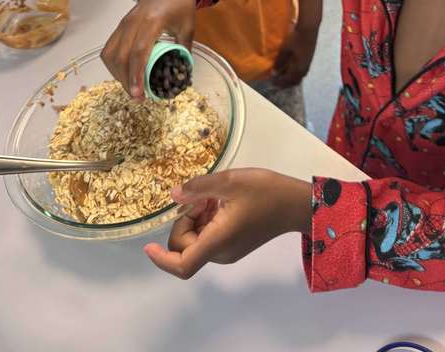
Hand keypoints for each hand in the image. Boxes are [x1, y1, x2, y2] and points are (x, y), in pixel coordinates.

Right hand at [101, 0, 204, 98]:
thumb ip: (184, 51)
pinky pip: (109, 46)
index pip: (138, 52)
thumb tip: (181, 75)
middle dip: (126, 80)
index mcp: (152, 21)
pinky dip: (113, 63)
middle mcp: (133, 22)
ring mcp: (124, 22)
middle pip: (121, 56)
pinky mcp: (121, 24)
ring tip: (131, 87)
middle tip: (138, 98)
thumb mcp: (188, 28)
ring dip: (117, 73)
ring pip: (110, 53)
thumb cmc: (182, 4)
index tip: (140, 95)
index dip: (136, 75)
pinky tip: (124, 72)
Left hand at [143, 168, 310, 279]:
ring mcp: (229, 250)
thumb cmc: (265, 191)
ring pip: (197, 238)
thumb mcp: (229, 181)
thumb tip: (173, 195)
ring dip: (198, 216)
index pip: (182, 264)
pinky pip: (210, 235)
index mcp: (218, 241)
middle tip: (202, 195)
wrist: (296, 203)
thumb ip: (198, 189)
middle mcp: (221, 252)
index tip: (148, 246)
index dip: (161, 259)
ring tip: (216, 194)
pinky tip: (222, 200)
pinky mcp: (235, 244)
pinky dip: (208, 219)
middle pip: (186, 245)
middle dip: (186, 219)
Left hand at [272, 24, 318, 87]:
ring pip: (298, 77)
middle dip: (285, 83)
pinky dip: (294, 73)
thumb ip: (279, 62)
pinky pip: (301, 72)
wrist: (308, 29)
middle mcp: (304, 69)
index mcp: (298, 68)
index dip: (280, 82)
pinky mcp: (308, 60)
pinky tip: (289, 69)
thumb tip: (274, 73)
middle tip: (277, 82)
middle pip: (294, 81)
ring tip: (282, 76)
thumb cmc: (295, 39)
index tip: (272, 82)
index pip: (288, 80)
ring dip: (290, 78)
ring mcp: (308, 65)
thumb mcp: (284, 50)